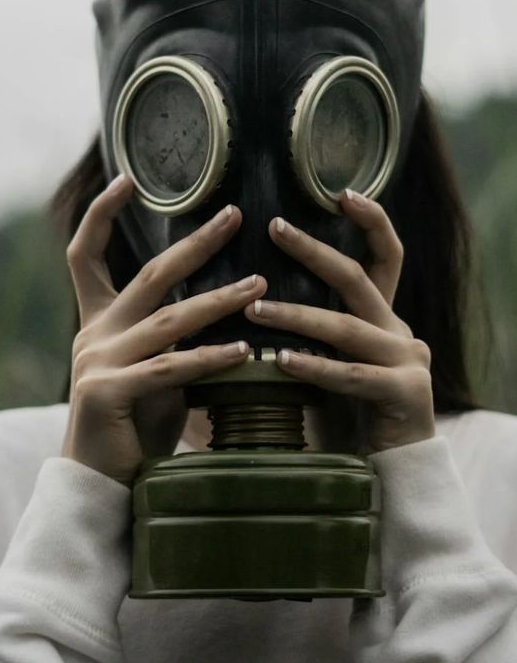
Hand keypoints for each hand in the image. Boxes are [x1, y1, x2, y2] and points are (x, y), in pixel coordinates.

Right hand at [62, 175, 265, 485]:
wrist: (101, 485)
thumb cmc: (135, 426)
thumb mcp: (153, 372)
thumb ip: (173, 339)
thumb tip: (221, 307)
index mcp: (97, 322)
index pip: (86, 255)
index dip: (101, 214)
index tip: (126, 179)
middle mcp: (93, 334)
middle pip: (148, 275)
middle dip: (195, 244)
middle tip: (236, 216)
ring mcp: (97, 362)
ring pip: (169, 321)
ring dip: (219, 301)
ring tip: (260, 285)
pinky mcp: (108, 393)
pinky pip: (171, 368)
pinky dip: (210, 357)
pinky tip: (245, 350)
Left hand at [244, 190, 434, 453]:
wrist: (398, 467)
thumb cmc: (353, 414)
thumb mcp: (336, 362)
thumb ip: (316, 333)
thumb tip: (256, 298)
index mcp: (386, 319)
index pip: (387, 257)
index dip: (372, 222)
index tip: (342, 194)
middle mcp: (401, 331)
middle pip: (358, 279)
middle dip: (314, 251)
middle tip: (274, 227)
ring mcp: (408, 361)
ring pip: (346, 328)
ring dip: (297, 316)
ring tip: (255, 308)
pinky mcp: (406, 392)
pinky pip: (352, 376)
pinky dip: (316, 367)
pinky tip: (283, 362)